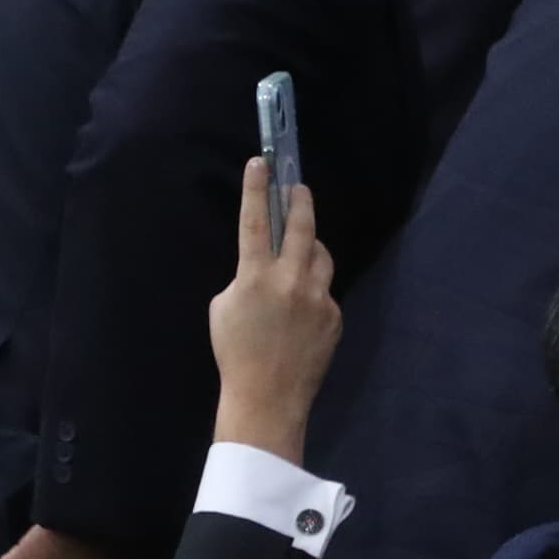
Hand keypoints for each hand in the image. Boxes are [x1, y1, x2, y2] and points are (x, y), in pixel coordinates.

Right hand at [211, 158, 339, 460]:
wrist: (268, 396)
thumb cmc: (235, 352)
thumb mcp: (224, 308)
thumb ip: (246, 278)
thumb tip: (264, 266)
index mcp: (255, 277)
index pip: (254, 222)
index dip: (256, 189)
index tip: (260, 163)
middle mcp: (291, 280)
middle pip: (301, 227)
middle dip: (299, 202)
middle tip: (297, 188)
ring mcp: (318, 296)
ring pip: (320, 256)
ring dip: (309, 247)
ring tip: (298, 248)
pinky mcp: (335, 314)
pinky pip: (323, 290)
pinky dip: (312, 290)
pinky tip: (299, 310)